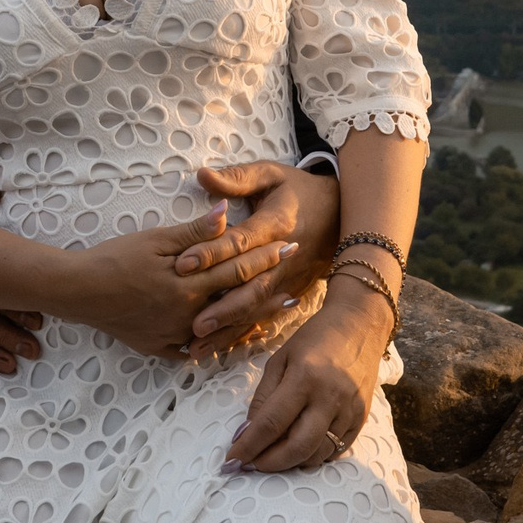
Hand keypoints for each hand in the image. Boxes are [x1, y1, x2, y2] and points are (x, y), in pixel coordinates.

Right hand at [63, 204, 297, 357]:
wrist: (79, 291)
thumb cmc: (115, 258)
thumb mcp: (154, 239)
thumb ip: (194, 232)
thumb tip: (227, 214)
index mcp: (187, 283)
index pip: (236, 267)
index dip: (264, 255)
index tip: (289, 245)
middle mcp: (187, 313)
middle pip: (237, 298)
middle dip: (268, 285)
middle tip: (296, 277)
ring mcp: (175, 335)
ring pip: (224, 329)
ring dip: (253, 318)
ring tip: (279, 311)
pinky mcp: (161, 348)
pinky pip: (198, 351)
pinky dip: (220, 343)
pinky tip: (237, 339)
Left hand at [175, 162, 340, 359]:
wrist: (340, 213)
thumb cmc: (299, 191)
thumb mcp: (271, 174)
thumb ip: (238, 177)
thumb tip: (202, 175)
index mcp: (276, 224)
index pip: (240, 242)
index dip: (211, 253)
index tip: (182, 264)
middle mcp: (284, 258)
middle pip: (251, 286)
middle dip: (223, 307)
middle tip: (193, 324)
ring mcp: (289, 278)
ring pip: (257, 308)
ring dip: (230, 329)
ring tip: (200, 346)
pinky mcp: (289, 292)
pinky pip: (265, 316)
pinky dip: (243, 334)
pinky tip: (221, 348)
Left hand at [227, 278, 391, 473]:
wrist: (359, 325)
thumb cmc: (314, 339)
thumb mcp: (280, 359)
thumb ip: (263, 397)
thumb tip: (247, 433)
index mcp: (305, 376)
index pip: (271, 423)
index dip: (249, 446)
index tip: (232, 460)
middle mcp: (330, 396)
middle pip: (297, 447)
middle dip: (270, 463)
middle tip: (252, 464)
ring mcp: (350, 410)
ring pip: (317, 454)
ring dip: (292, 462)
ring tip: (275, 455)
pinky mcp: (362, 418)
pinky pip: (337, 450)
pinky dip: (315, 455)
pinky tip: (301, 448)